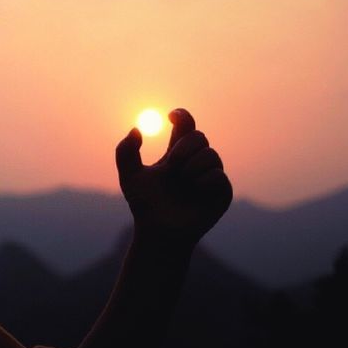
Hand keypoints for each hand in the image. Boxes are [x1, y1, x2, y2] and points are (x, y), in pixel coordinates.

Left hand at [115, 108, 231, 255]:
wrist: (158, 231)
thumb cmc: (145, 205)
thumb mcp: (130, 176)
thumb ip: (125, 151)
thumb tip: (136, 128)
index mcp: (177, 155)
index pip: (185, 127)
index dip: (182, 116)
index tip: (170, 117)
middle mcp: (196, 162)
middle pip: (199, 136)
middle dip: (184, 147)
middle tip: (172, 164)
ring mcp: (211, 176)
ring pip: (210, 154)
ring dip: (192, 166)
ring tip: (182, 182)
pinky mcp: (222, 192)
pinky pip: (218, 175)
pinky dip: (204, 181)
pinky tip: (195, 191)